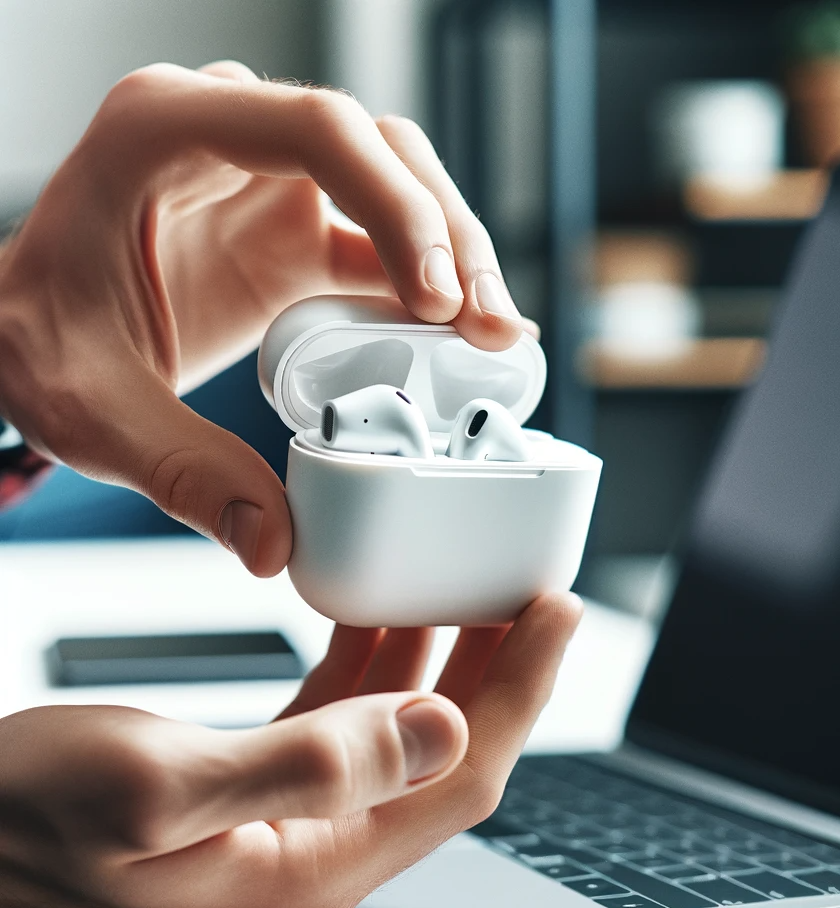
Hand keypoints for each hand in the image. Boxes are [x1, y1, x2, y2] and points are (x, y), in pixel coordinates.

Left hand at [0, 61, 528, 574]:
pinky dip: (432, 289)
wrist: (31, 334)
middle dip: (449, 238)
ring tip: (491, 338)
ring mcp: (269, 184)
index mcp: (165, 132)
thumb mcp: (93, 409)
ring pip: (399, 186)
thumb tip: (274, 541)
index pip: (316, 131)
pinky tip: (468, 339)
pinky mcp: (295, 234)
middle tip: (484, 330)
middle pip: (379, 152)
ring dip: (457, 258)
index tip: (435, 299)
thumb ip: (184, 473)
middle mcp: (230, 137)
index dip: (395, 206)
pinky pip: (384, 244)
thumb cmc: (37, 340)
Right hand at [0, 594, 581, 907]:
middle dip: (504, 667)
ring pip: (408, 724)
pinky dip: (380, 653)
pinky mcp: (267, 773)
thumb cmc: (30, 810)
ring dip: (449, 654)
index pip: (463, 775)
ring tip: (478, 584)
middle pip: (450, 748)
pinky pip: (351, 707)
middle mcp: (320, 842)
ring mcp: (295, 810)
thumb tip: (441, 731)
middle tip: (535, 589)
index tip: (555, 612)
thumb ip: (310, 764)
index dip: (522, 691)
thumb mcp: (164, 784)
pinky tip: (386, 606)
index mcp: (314, 861)